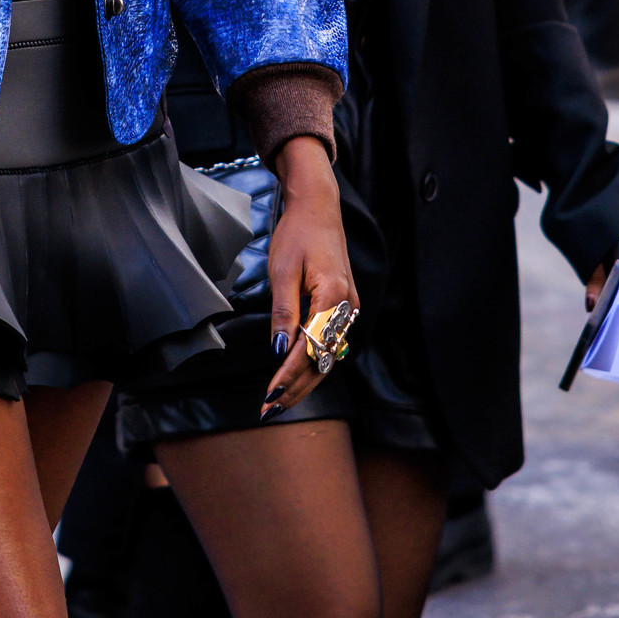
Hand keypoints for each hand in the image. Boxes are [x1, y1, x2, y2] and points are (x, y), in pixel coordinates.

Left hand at [261, 136, 356, 415]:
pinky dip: (312, 364)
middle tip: (269, 409)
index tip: (269, 396)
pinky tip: (295, 377)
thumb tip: (279, 351)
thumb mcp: (282, 270)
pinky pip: (329, 344)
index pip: (309, 349)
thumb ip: (283, 313)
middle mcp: (348, 308)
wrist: (318, 208)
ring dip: (304, 381)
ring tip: (279, 401)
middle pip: (323, 361)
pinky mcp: (344, 307)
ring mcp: (349, 308)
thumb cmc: (297, 233)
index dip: (288, 376)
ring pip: (328, 356)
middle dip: (296, 388)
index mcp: (333, 297)